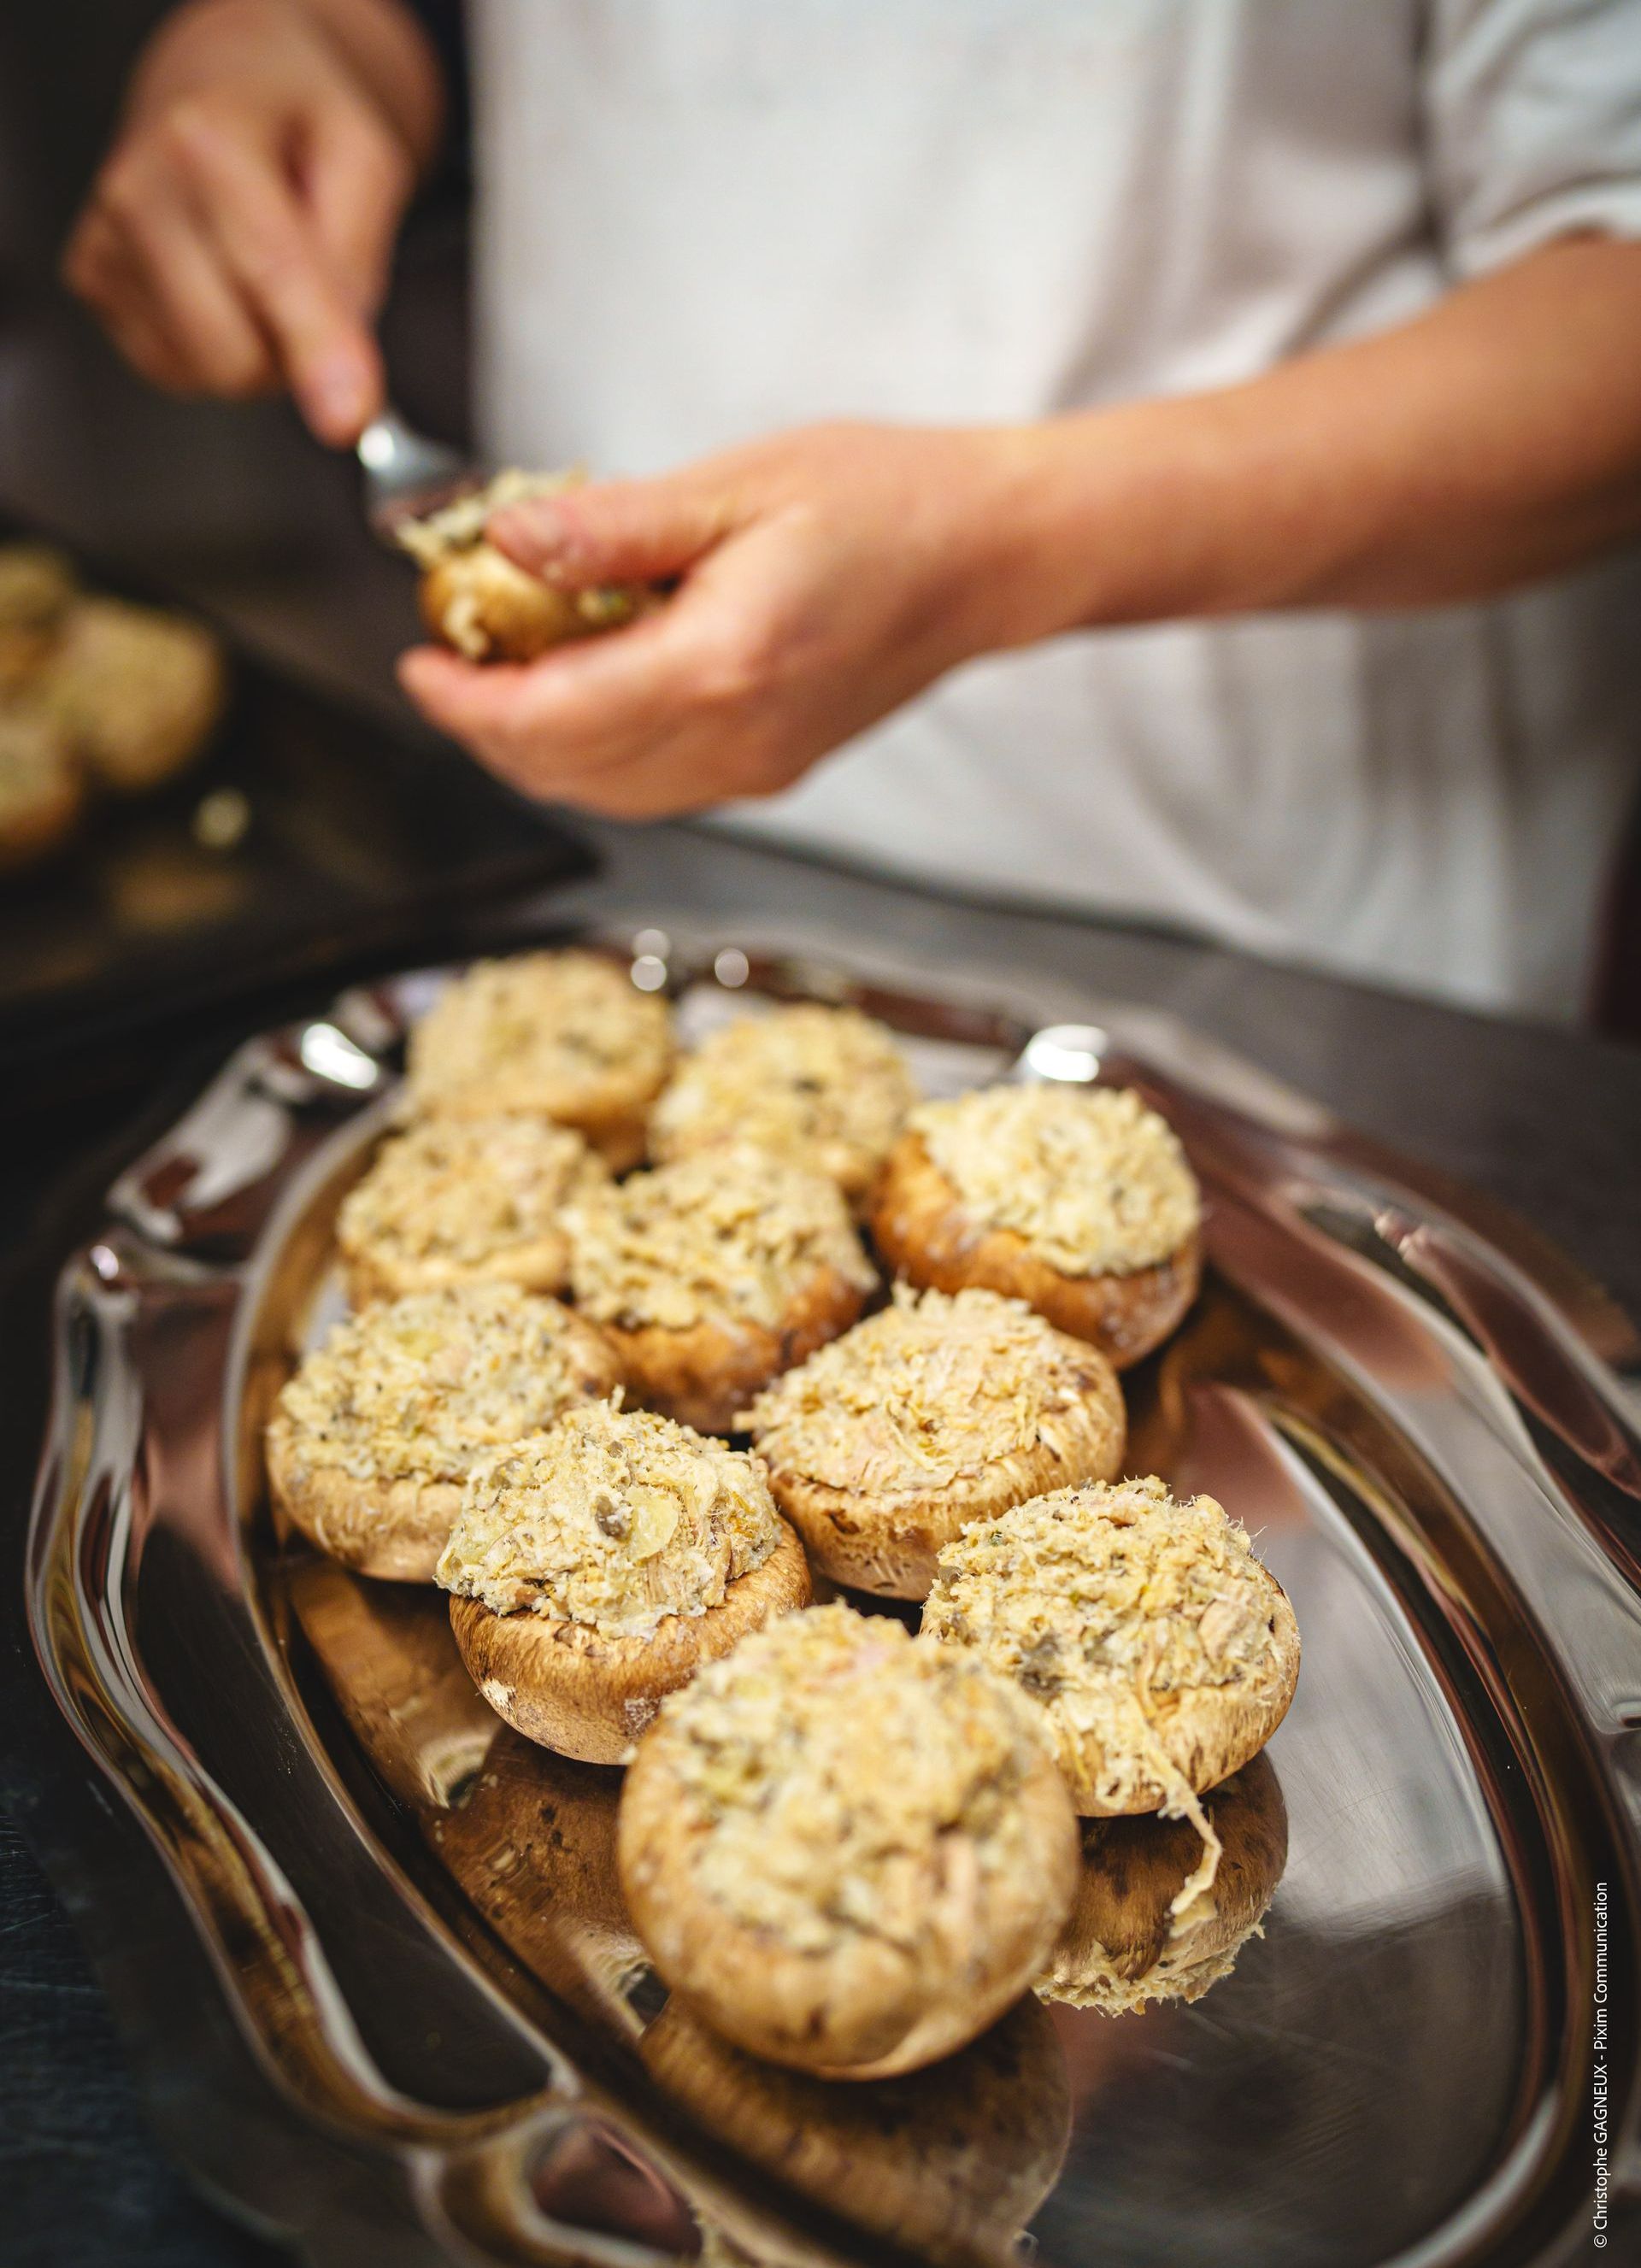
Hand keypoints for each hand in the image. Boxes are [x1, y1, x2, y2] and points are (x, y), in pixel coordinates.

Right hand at [64, 0, 438, 442]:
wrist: (223, 85)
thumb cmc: (296, 122)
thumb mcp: (366, 161)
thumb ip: (359, 267)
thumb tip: (343, 389)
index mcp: (210, 136)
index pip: (266, 266)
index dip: (313, 347)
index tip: (345, 417)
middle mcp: (139, 186)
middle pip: (234, 350)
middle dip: (294, 352)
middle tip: (314, 293)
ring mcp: (107, 238)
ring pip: (207, 374)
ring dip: (259, 353)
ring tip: (264, 277)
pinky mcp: (92, 281)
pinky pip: (176, 371)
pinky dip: (217, 349)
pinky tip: (221, 285)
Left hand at [397, 421, 1056, 818]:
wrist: (988, 556)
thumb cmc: (886, 501)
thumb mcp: (737, 484)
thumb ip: (611, 528)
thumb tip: (505, 546)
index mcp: (720, 667)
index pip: (548, 721)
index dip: (463, 702)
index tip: (419, 659)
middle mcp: (735, 740)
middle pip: (562, 772)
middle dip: (486, 727)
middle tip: (449, 657)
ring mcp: (755, 768)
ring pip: (603, 793)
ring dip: (536, 746)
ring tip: (503, 671)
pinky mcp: (770, 769)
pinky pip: (652, 786)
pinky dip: (594, 750)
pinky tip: (582, 688)